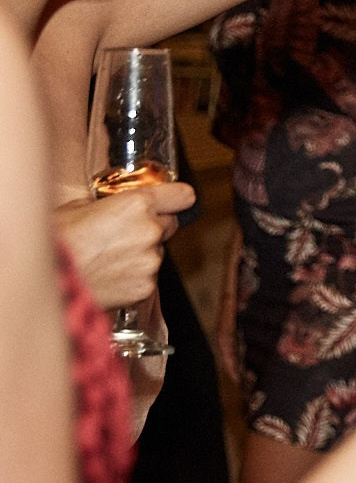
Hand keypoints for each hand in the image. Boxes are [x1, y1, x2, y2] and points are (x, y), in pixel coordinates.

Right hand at [52, 184, 194, 309]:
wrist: (45, 279)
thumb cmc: (56, 242)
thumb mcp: (76, 207)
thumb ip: (107, 204)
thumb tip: (114, 206)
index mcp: (136, 204)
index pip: (182, 196)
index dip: (177, 198)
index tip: (174, 200)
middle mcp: (150, 231)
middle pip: (170, 225)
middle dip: (153, 227)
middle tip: (124, 234)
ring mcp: (151, 261)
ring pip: (157, 252)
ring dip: (141, 253)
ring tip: (107, 258)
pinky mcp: (147, 287)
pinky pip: (148, 277)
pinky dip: (134, 276)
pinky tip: (109, 275)